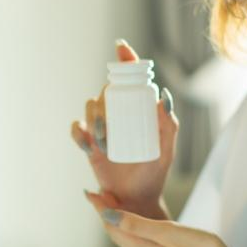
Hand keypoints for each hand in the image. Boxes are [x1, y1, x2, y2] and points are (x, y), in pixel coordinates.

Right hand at [70, 39, 178, 215]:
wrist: (137, 200)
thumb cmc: (154, 173)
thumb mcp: (167, 149)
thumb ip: (169, 124)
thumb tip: (165, 95)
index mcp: (138, 110)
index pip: (130, 79)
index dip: (125, 59)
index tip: (121, 47)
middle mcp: (119, 115)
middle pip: (105, 92)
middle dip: (106, 100)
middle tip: (112, 122)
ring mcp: (103, 129)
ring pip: (90, 108)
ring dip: (95, 120)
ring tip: (106, 142)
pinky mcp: (89, 144)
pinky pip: (78, 130)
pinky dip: (79, 131)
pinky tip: (88, 140)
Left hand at [83, 193, 246, 246]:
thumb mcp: (170, 234)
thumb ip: (138, 225)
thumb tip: (107, 214)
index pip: (111, 225)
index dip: (100, 207)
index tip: (90, 189)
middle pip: (115, 232)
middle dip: (105, 212)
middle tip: (97, 192)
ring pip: (126, 238)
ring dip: (117, 220)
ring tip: (113, 203)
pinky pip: (138, 242)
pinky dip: (131, 228)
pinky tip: (138, 222)